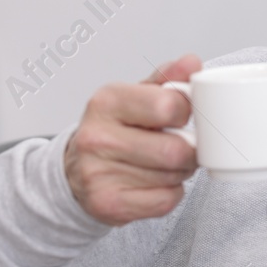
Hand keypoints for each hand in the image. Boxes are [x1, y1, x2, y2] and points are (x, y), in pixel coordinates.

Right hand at [64, 55, 202, 225]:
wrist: (75, 171)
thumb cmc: (114, 130)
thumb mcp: (135, 97)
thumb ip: (166, 80)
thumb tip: (191, 62)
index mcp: (107, 101)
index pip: (169, 105)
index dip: (187, 113)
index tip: (183, 117)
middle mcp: (97, 137)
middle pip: (175, 149)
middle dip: (190, 150)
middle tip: (183, 147)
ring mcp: (99, 173)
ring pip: (173, 176)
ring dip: (180, 172)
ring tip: (165, 164)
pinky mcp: (107, 203)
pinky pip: (165, 200)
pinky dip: (171, 193)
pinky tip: (155, 183)